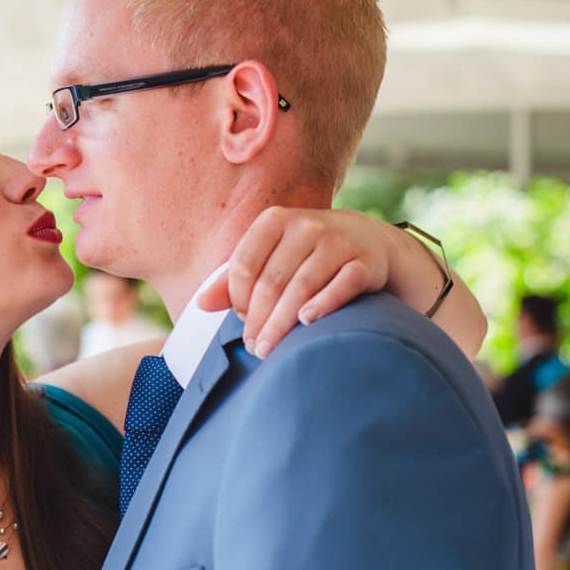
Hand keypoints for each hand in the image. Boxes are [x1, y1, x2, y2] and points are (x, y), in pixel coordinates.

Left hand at [198, 208, 392, 357]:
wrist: (368, 239)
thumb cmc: (306, 254)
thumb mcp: (270, 256)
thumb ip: (235, 279)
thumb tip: (200, 304)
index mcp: (275, 220)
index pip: (244, 265)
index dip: (237, 299)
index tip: (242, 321)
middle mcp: (306, 226)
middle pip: (271, 281)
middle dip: (258, 320)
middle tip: (255, 347)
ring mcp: (338, 242)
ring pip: (301, 287)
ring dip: (281, 324)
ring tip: (270, 349)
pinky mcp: (365, 262)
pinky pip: (341, 286)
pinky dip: (324, 304)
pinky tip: (307, 322)